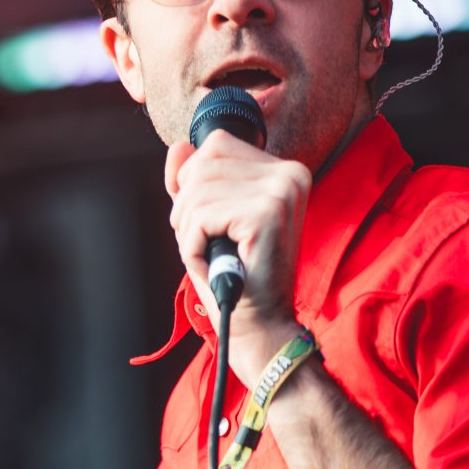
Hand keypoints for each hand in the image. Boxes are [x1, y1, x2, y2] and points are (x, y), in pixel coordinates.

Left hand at [165, 131, 311, 386]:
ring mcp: (281, 192)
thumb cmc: (236, 275)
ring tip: (210, 255)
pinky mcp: (266, 215)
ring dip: (188, 230)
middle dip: (187, 208)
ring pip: (197, 190)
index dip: (195, 182)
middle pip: (202, 164)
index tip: (210, 221)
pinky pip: (200, 216)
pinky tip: (211, 264)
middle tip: (208, 243)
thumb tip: (178, 146)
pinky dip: (191, 245)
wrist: (259, 324)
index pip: (216, 144)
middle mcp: (290, 173)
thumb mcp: (208, 219)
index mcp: (284, 170)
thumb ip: (193, 181)